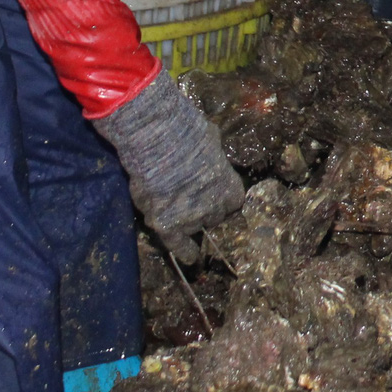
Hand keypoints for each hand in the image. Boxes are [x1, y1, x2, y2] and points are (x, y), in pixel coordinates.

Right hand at [93, 70, 244, 264]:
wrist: (158, 140)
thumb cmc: (186, 133)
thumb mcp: (212, 142)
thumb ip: (213, 156)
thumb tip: (210, 150)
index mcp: (231, 188)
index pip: (232, 203)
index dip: (222, 199)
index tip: (215, 195)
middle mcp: (215, 208)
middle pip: (214, 217)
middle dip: (205, 209)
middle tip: (191, 198)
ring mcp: (191, 219)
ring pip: (194, 227)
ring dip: (187, 221)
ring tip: (178, 212)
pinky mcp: (166, 226)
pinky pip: (178, 246)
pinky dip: (184, 251)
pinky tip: (189, 258)